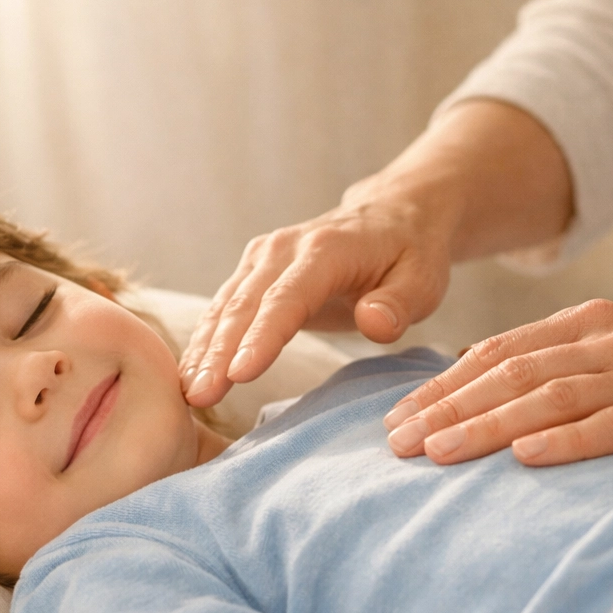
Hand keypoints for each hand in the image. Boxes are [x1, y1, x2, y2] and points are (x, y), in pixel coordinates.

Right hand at [178, 179, 454, 407]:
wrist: (391, 215)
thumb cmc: (410, 254)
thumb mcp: (424, 279)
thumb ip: (399, 303)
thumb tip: (373, 322)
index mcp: (325, 250)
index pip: (287, 298)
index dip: (262, 337)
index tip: (240, 374)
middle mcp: (283, 249)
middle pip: (244, 306)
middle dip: (219, 353)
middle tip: (200, 396)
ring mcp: (261, 259)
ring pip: (224, 309)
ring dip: (203, 351)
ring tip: (188, 393)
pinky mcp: (251, 273)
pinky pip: (221, 310)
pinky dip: (204, 342)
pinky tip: (190, 375)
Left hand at [384, 299, 612, 465]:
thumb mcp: (602, 351)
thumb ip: (539, 358)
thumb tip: (460, 366)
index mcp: (581, 324)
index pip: (494, 354)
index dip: (441, 386)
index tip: (396, 418)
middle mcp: (608, 341)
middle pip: (511, 375)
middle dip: (449, 409)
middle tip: (400, 442)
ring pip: (551, 397)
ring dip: (488, 425)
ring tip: (440, 452)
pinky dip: (567, 440)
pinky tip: (525, 457)